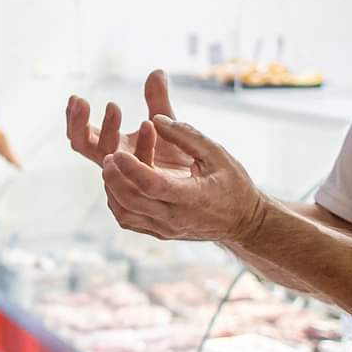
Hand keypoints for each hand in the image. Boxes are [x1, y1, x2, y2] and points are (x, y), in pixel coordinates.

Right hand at [66, 71, 191, 169]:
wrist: (203, 181)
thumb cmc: (178, 154)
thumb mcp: (166, 121)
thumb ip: (158, 99)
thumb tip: (157, 71)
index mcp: (112, 145)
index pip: (82, 133)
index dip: (74, 118)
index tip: (75, 98)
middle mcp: (116, 161)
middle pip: (83, 145)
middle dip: (78, 123)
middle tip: (80, 101)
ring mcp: (130, 173)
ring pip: (107, 155)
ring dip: (108, 129)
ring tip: (114, 107)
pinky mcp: (149, 185)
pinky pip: (140, 164)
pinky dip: (143, 143)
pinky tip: (149, 124)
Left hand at [101, 115, 268, 245]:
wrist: (243, 222)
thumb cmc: (233, 184)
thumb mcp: (217, 154)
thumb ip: (186, 136)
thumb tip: (155, 118)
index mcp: (192, 198)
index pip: (154, 186)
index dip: (132, 169)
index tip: (116, 151)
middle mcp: (175, 218)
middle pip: (132, 202)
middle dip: (114, 177)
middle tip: (108, 156)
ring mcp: (165, 229)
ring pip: (125, 214)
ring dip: (112, 190)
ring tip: (110, 166)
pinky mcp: (159, 233)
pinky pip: (129, 220)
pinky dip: (117, 201)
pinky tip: (118, 182)